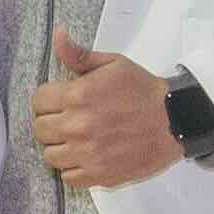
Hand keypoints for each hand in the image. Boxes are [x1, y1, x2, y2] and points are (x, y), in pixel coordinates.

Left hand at [26, 29, 176, 188]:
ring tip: (76, 140)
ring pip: (49, 155)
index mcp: (77, 95)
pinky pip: (68, 177)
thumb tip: (59, 35)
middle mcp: (77, 126)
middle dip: (51, 123)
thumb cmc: (144, 92)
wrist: (175, 121)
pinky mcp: (99, 174)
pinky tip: (85, 156)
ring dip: (60, 147)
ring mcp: (87, 153)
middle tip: (68, 121)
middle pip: (40, 130)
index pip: (38, 101)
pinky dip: (73, 168)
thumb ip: (80, 55)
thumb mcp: (114, 64)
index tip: (59, 102)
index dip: (47, 100)